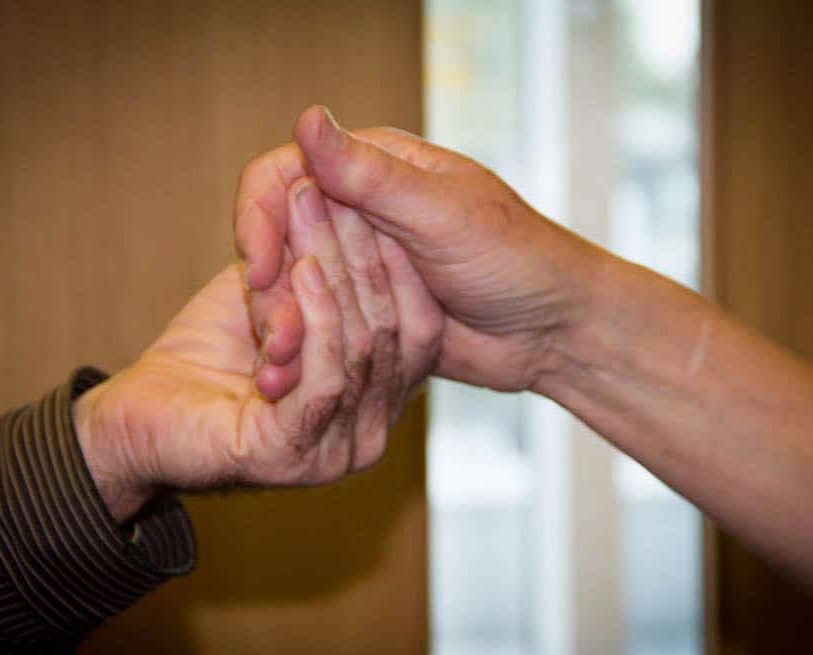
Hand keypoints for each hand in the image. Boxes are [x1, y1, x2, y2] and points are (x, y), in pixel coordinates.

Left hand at [72, 181, 434, 521]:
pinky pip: (327, 379)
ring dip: (337, 269)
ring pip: (361, 348)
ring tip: (313, 209)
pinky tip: (303, 269)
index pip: (420, 327)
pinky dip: (317, 317)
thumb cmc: (209, 355)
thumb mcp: (282, 297)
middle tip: (342, 187)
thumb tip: (355, 193)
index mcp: (380, 400)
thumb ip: (325, 268)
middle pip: (392, 331)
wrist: (138, 414)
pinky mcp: (292, 455)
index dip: (402, 259)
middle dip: (364, 251)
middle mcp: (370, 433)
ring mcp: (337, 453)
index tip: (378, 192)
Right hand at [236, 106, 606, 397]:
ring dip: (281, 320)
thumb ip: (370, 175)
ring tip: (280, 368)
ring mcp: (363, 261)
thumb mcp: (441, 214)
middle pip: (280, 233)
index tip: (258, 268)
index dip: (259, 218)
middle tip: (275, 335)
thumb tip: (307, 118)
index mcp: (376, 166)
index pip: (285, 174)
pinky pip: (319, 319)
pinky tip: (296, 378)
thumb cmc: (515, 259)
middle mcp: (361, 208)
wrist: (554, 331)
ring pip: (294, 282)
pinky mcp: (368, 308)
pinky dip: (305, 345)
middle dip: (269, 282)